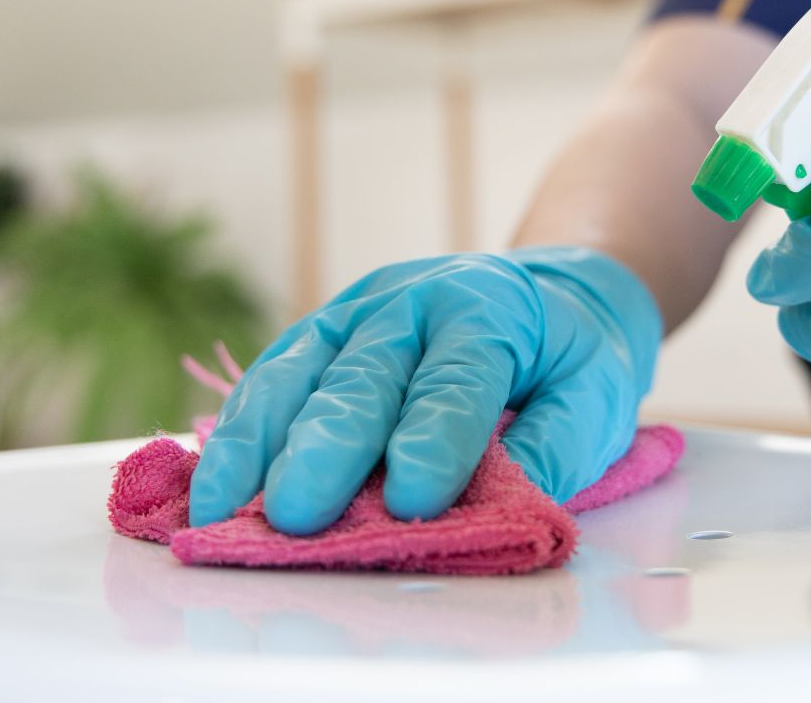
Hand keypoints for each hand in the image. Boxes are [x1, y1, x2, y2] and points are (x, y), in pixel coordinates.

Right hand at [188, 246, 660, 533]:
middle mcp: (411, 302)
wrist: (544, 296)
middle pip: (365, 375)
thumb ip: (557, 445)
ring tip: (222, 507)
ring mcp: (356, 313)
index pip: (458, 379)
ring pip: (299, 370)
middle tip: (299, 514)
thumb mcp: (595, 394)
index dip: (437, 439)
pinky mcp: (321, 335)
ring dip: (258, 441)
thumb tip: (511, 506)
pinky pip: (272, 377)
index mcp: (488, 310)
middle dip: (329, 447)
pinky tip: (215, 480)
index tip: (416, 501)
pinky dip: (240, 429)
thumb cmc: (568, 356)